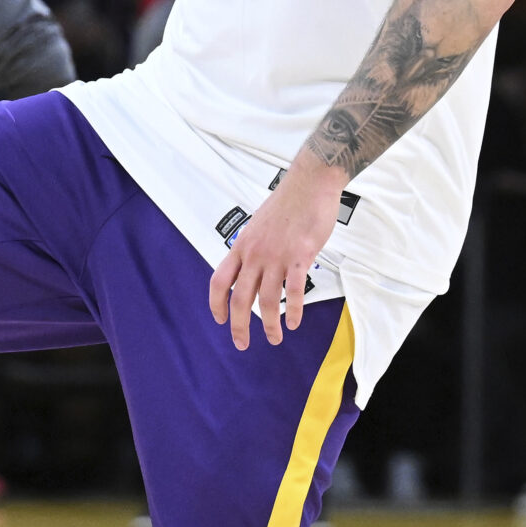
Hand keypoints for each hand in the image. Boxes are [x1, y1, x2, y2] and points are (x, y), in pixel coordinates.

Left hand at [206, 157, 342, 348]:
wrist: (310, 183)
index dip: (216, 304)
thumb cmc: (287, 203)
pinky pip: (295, 290)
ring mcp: (277, 256)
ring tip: (275, 339)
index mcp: (242, 246)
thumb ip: (253, 249)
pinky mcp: (300, 256)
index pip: (219, 281)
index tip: (220, 320)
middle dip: (239, 325)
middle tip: (242, 343)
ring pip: (268, 300)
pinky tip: (294, 323)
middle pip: (240, 298)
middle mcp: (255, 254)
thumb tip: (253, 268)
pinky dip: (294, 310)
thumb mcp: (258, 226)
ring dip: (270, 325)